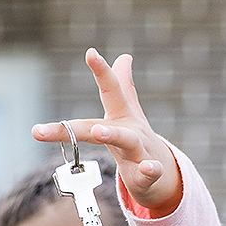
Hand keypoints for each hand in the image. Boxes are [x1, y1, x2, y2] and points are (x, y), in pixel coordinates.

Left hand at [33, 48, 181, 217]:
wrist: (162, 171)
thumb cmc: (136, 139)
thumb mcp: (127, 113)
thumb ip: (122, 85)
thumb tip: (123, 56)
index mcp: (120, 117)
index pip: (110, 90)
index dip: (101, 71)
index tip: (90, 52)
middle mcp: (130, 130)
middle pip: (105, 122)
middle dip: (83, 117)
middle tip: (62, 115)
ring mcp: (140, 150)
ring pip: (128, 141)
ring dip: (113, 135)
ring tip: (98, 131)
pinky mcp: (148, 172)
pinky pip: (150, 171)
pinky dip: (149, 170)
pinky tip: (147, 168)